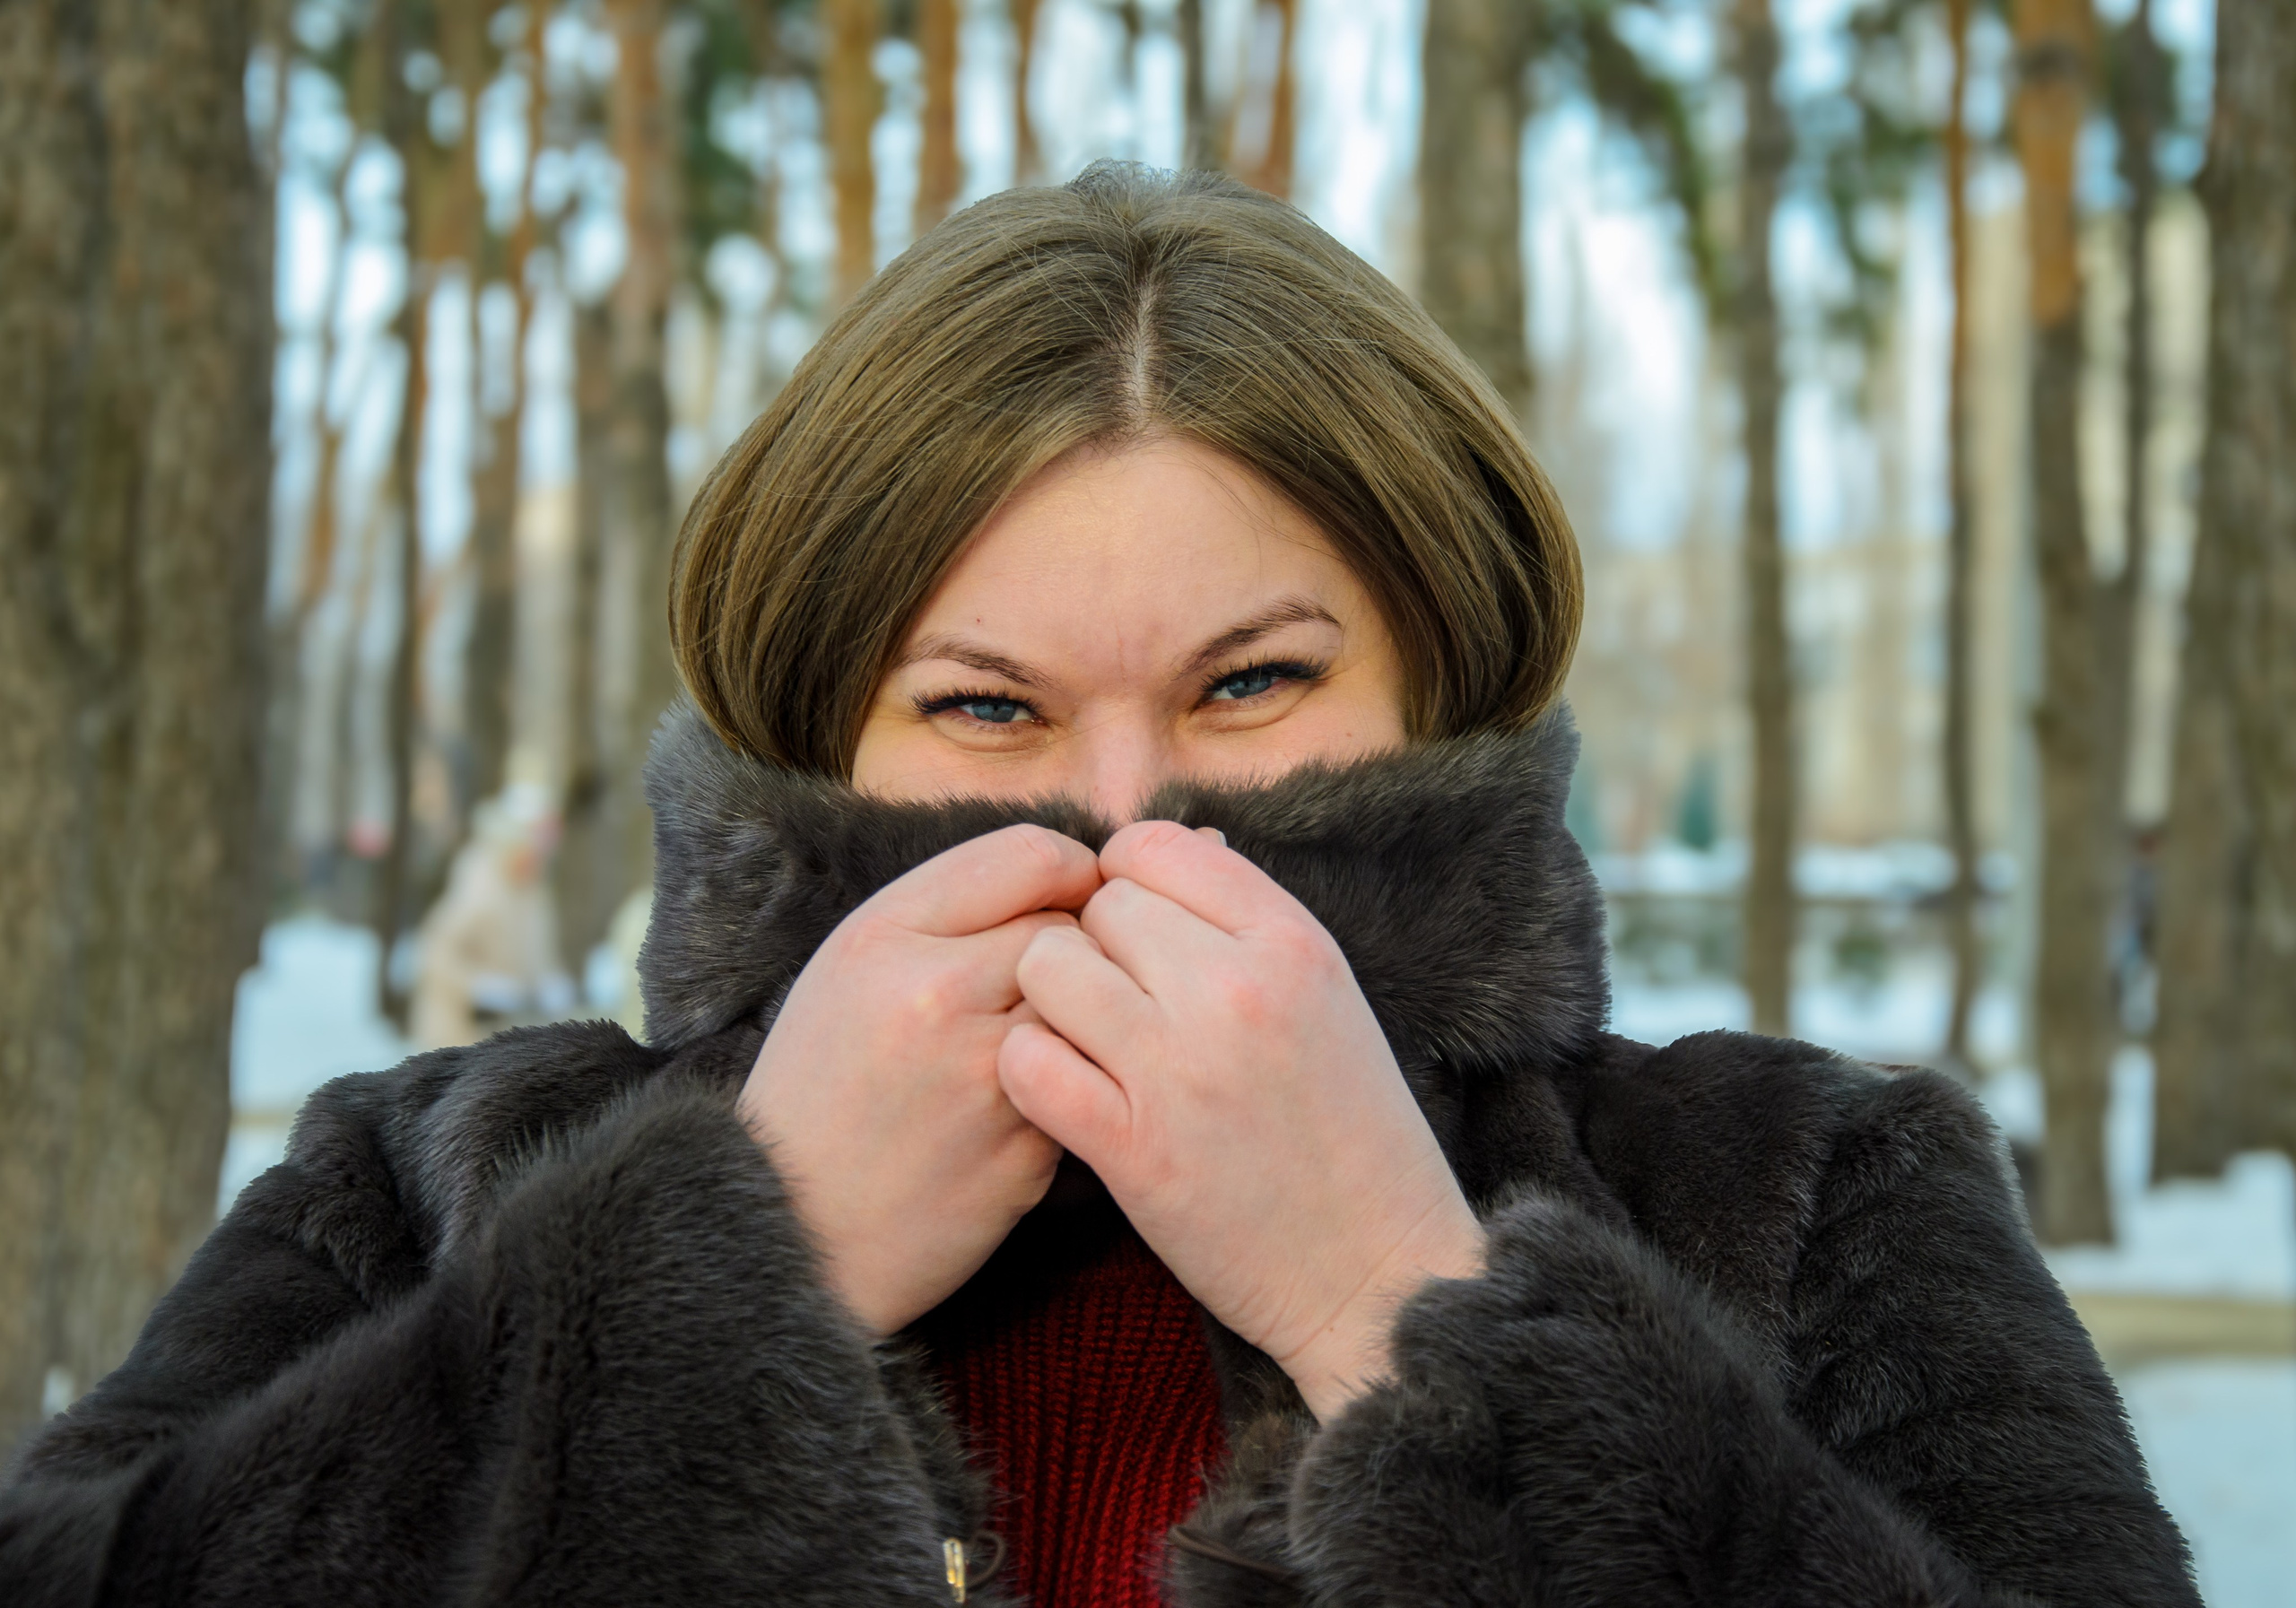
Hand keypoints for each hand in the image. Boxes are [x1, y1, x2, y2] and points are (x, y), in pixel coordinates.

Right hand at [739, 824, 1101, 1335]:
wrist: (798, 1231)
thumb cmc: (826, 1088)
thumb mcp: (849, 969)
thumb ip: (949, 910)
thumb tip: (1073, 871)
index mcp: (882, 937)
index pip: (1030, 855)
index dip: (1072, 868)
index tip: (1076, 891)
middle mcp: (934, 995)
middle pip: (1072, 927)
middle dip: (1079, 946)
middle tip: (1053, 978)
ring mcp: (987, 1075)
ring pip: (1095, 1003)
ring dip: (1088, 1015)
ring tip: (1052, 1035)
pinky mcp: (1027, 1147)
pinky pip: (1093, 1083)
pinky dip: (1082, 1086)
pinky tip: (1038, 1103)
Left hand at [1000, 820, 1484, 1420]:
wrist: (1380, 1276)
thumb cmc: (1351, 1134)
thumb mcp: (1327, 997)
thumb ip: (1244, 922)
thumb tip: (1160, 850)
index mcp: (1294, 942)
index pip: (1156, 847)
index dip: (1126, 882)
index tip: (1135, 933)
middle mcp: (1236, 990)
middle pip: (1099, 906)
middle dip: (1095, 947)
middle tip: (1122, 1006)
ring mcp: (1182, 1069)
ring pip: (1047, 968)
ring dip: (1053, 1003)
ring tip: (1090, 1045)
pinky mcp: (1134, 1150)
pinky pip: (1027, 1062)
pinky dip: (1031, 1072)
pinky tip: (1067, 1094)